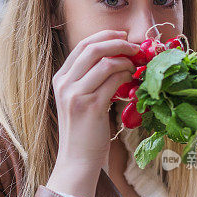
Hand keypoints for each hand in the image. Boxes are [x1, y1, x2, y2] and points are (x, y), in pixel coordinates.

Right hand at [52, 30, 139, 176]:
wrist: (77, 160)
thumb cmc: (83, 132)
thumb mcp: (79, 100)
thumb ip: (89, 80)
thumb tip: (115, 59)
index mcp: (60, 79)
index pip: (82, 45)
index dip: (105, 36)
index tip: (123, 36)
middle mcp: (65, 84)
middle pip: (93, 48)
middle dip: (118, 42)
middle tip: (135, 47)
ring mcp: (75, 94)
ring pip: (105, 62)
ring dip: (125, 60)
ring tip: (136, 66)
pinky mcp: (90, 106)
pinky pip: (113, 80)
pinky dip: (126, 75)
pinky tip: (132, 79)